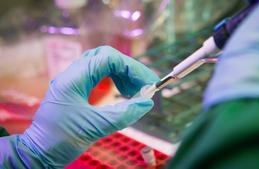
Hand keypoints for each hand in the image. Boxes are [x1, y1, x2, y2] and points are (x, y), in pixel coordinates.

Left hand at [0, 46, 158, 167]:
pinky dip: (114, 81)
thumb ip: (124, 114)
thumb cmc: (61, 139)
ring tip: (135, 90)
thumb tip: (147, 102)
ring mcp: (74, 81)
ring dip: (122, 74)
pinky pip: (99, 76)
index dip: (132, 68)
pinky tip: (122, 92)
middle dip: (128, 69)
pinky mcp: (77, 89)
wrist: (39, 152)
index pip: (109, 58)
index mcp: (74, 79)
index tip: (148, 83)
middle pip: (106, 57)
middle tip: (144, 85)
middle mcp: (73, 74)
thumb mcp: (95, 127)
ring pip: (103, 65)